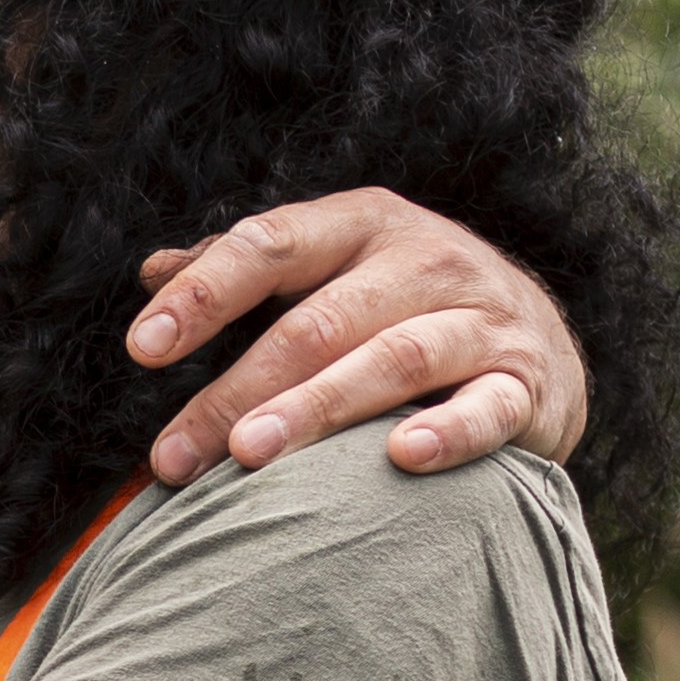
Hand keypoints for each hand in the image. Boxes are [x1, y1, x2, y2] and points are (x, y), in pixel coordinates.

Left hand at [128, 188, 586, 484]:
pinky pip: (487, 407)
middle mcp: (422, 259)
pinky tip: (401, 456)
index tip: (143, 347)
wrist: (537, 335)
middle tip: (178, 455)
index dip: (203, 293)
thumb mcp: (327, 265)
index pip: (268, 245)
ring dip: (316, 408)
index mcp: (358, 224)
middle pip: (316, 322)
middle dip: (239, 388)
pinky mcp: (527, 381)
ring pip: (392, 359)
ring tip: (250, 455)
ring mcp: (481, 318)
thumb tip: (151, 270)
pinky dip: (448, 432)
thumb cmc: (398, 301)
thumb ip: (243, 268)